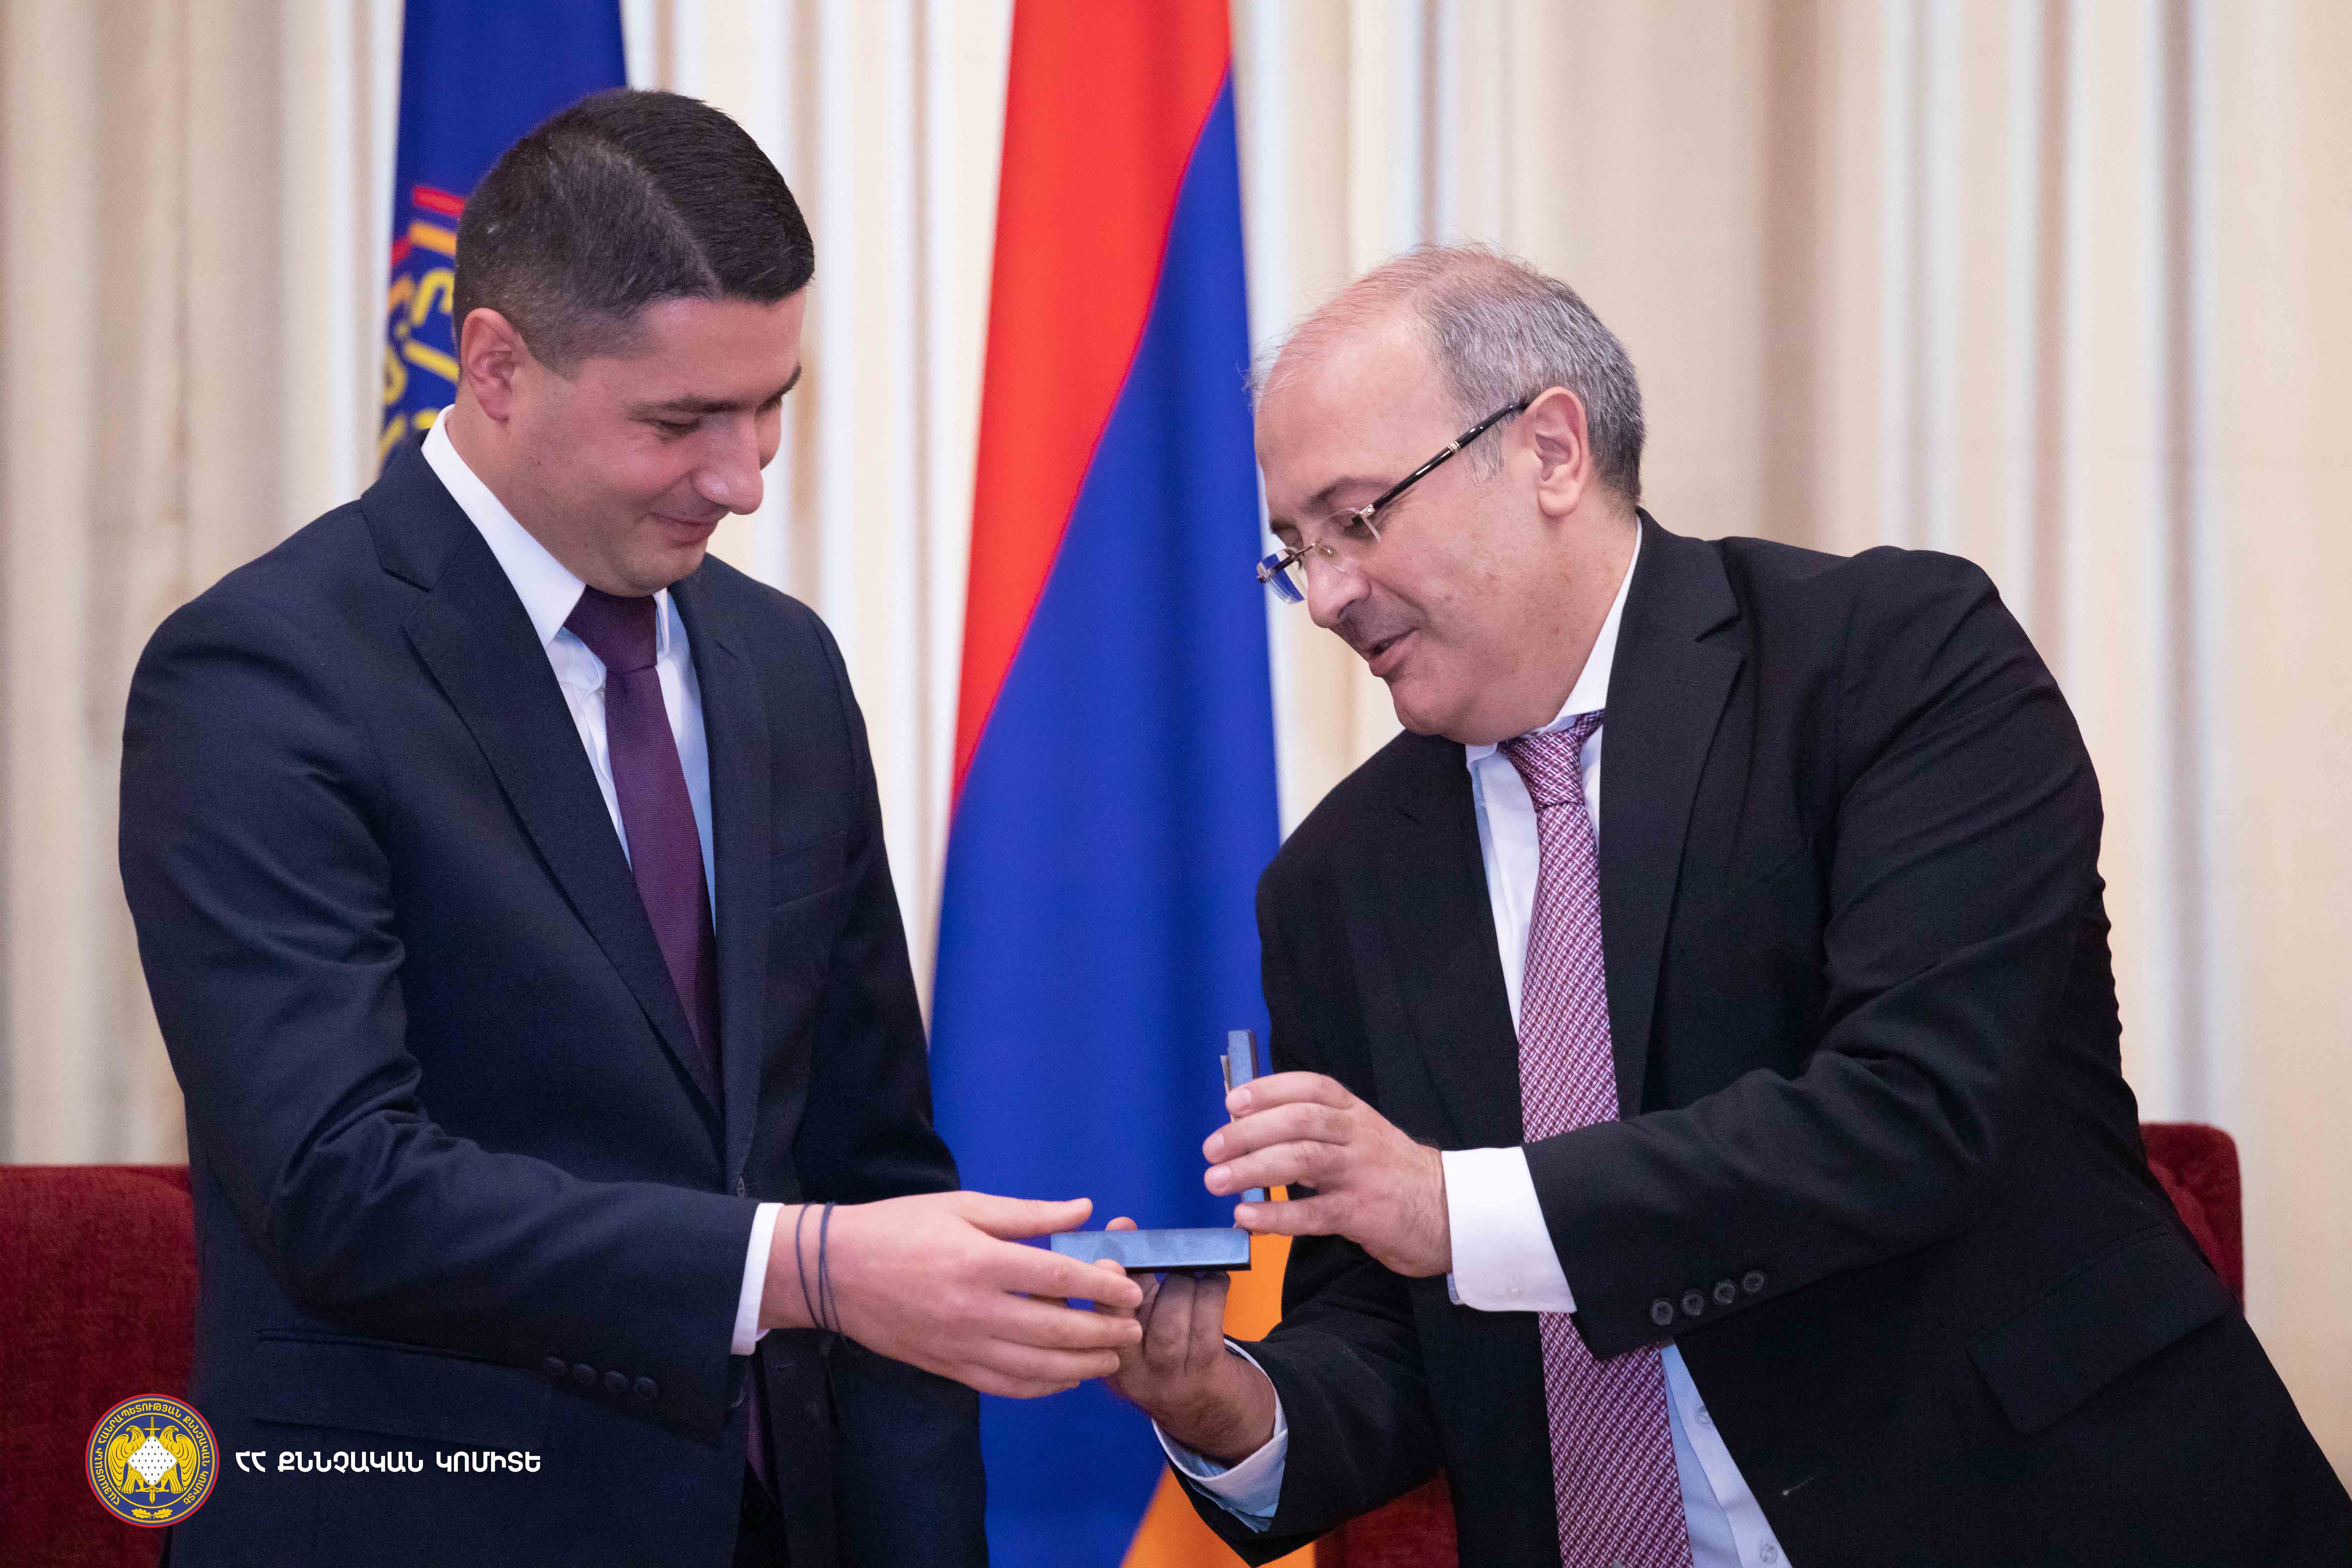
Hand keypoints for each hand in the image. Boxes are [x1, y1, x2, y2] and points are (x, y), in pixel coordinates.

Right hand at [760, 1192, 1142, 1398]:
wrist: (834, 1272)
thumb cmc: (900, 1227)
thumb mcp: (964, 1206)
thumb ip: (1027, 1215)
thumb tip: (1084, 1210)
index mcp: (981, 1262)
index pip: (1060, 1281)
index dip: (1103, 1286)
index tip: (1130, 1287)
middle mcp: (975, 1310)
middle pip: (1058, 1331)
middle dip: (1105, 1332)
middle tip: (1134, 1327)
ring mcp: (962, 1346)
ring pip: (1038, 1369)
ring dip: (1083, 1365)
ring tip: (1113, 1356)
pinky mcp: (949, 1368)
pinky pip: (1006, 1386)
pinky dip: (1044, 1387)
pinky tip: (1067, 1378)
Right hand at [1090, 1219, 1277, 1464]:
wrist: (1211, 1416)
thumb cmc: (1170, 1354)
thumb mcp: (1139, 1325)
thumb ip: (1128, 1278)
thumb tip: (1122, 1224)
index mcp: (1101, 1356)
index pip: (1085, 1317)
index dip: (1095, 1282)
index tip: (1110, 1255)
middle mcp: (1128, 1372)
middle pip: (1124, 1314)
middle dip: (1143, 1276)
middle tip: (1159, 1254)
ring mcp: (1167, 1377)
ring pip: (1170, 1316)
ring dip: (1184, 1283)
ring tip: (1192, 1273)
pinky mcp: (1205, 1374)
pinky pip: (1207, 1321)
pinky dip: (1213, 1290)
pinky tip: (1215, 1281)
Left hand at [1206, 1072, 1450, 1275]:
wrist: (1448, 1213)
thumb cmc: (1388, 1174)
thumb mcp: (1358, 1138)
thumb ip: (1313, 1131)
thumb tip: (1247, 1128)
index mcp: (1354, 1113)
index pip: (1310, 1088)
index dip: (1269, 1090)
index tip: (1232, 1101)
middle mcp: (1358, 1136)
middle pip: (1298, 1121)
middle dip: (1249, 1132)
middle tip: (1212, 1149)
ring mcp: (1361, 1174)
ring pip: (1302, 1160)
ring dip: (1252, 1168)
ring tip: (1216, 1180)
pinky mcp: (1364, 1213)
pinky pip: (1314, 1213)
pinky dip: (1275, 1214)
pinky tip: (1246, 1216)